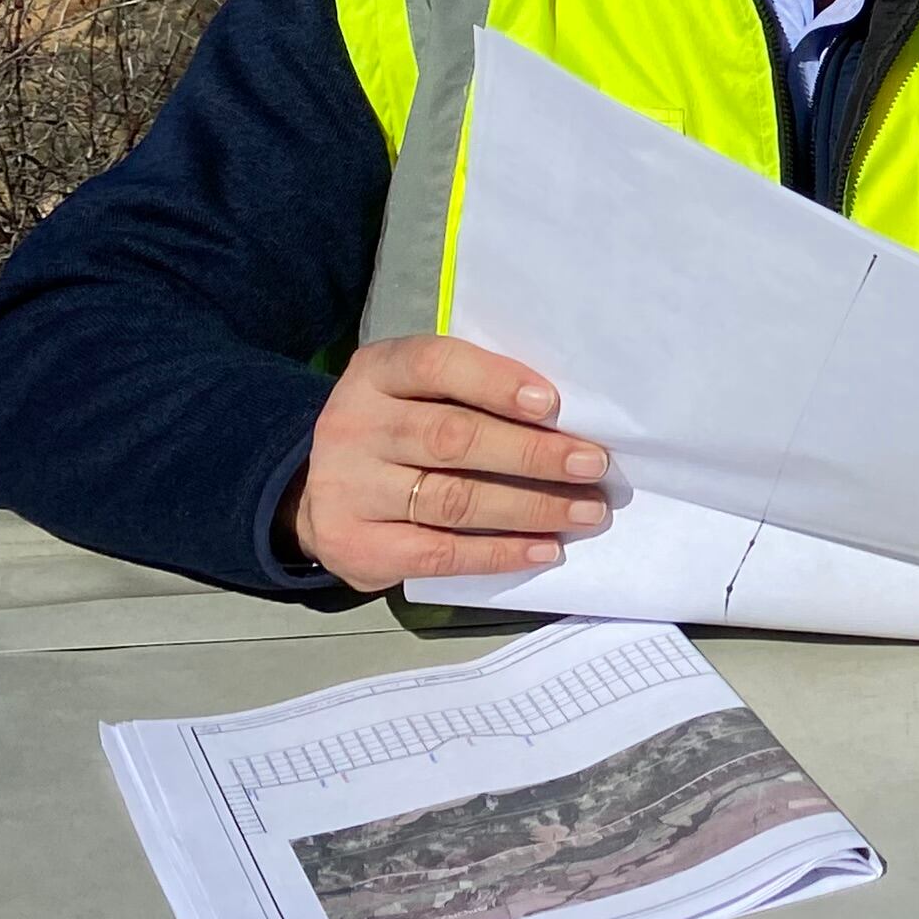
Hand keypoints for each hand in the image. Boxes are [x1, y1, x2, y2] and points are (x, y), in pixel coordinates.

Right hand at [286, 335, 611, 590]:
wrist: (326, 489)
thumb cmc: (403, 429)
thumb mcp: (422, 392)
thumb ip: (475, 392)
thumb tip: (568, 419)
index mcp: (377, 373)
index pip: (436, 365)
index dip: (495, 383)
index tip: (552, 405)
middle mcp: (353, 426)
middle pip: (452, 438)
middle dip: (532, 454)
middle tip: (593, 466)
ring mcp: (346, 489)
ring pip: (453, 499)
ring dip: (531, 508)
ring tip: (586, 511)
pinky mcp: (352, 545)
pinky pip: (437, 553)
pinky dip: (498, 553)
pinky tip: (544, 548)